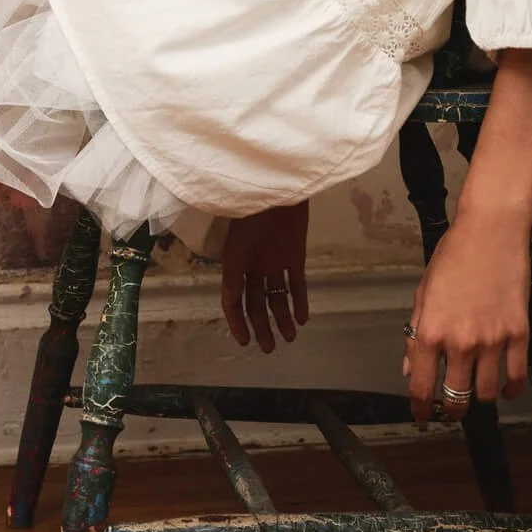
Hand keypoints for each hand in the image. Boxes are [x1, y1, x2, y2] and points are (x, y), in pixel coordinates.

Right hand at [220, 200, 308, 351]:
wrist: (280, 182)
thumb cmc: (253, 204)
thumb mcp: (238, 239)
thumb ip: (233, 269)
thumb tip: (227, 299)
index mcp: (233, 260)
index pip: (232, 298)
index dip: (236, 320)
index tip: (244, 340)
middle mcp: (253, 264)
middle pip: (255, 301)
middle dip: (261, 326)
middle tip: (268, 348)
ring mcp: (274, 260)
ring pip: (276, 296)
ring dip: (282, 317)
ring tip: (290, 337)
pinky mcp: (295, 255)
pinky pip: (297, 283)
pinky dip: (300, 300)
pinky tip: (304, 318)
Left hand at [403, 213, 531, 421]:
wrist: (490, 235)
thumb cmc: (452, 258)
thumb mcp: (423, 293)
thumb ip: (417, 333)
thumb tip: (410, 367)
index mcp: (431, 331)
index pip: (421, 384)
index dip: (419, 407)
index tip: (420, 415)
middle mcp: (460, 342)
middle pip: (457, 396)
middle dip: (452, 408)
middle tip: (452, 408)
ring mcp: (492, 341)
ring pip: (488, 393)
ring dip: (481, 398)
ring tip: (477, 393)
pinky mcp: (519, 334)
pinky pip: (517, 376)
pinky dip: (511, 389)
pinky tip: (506, 388)